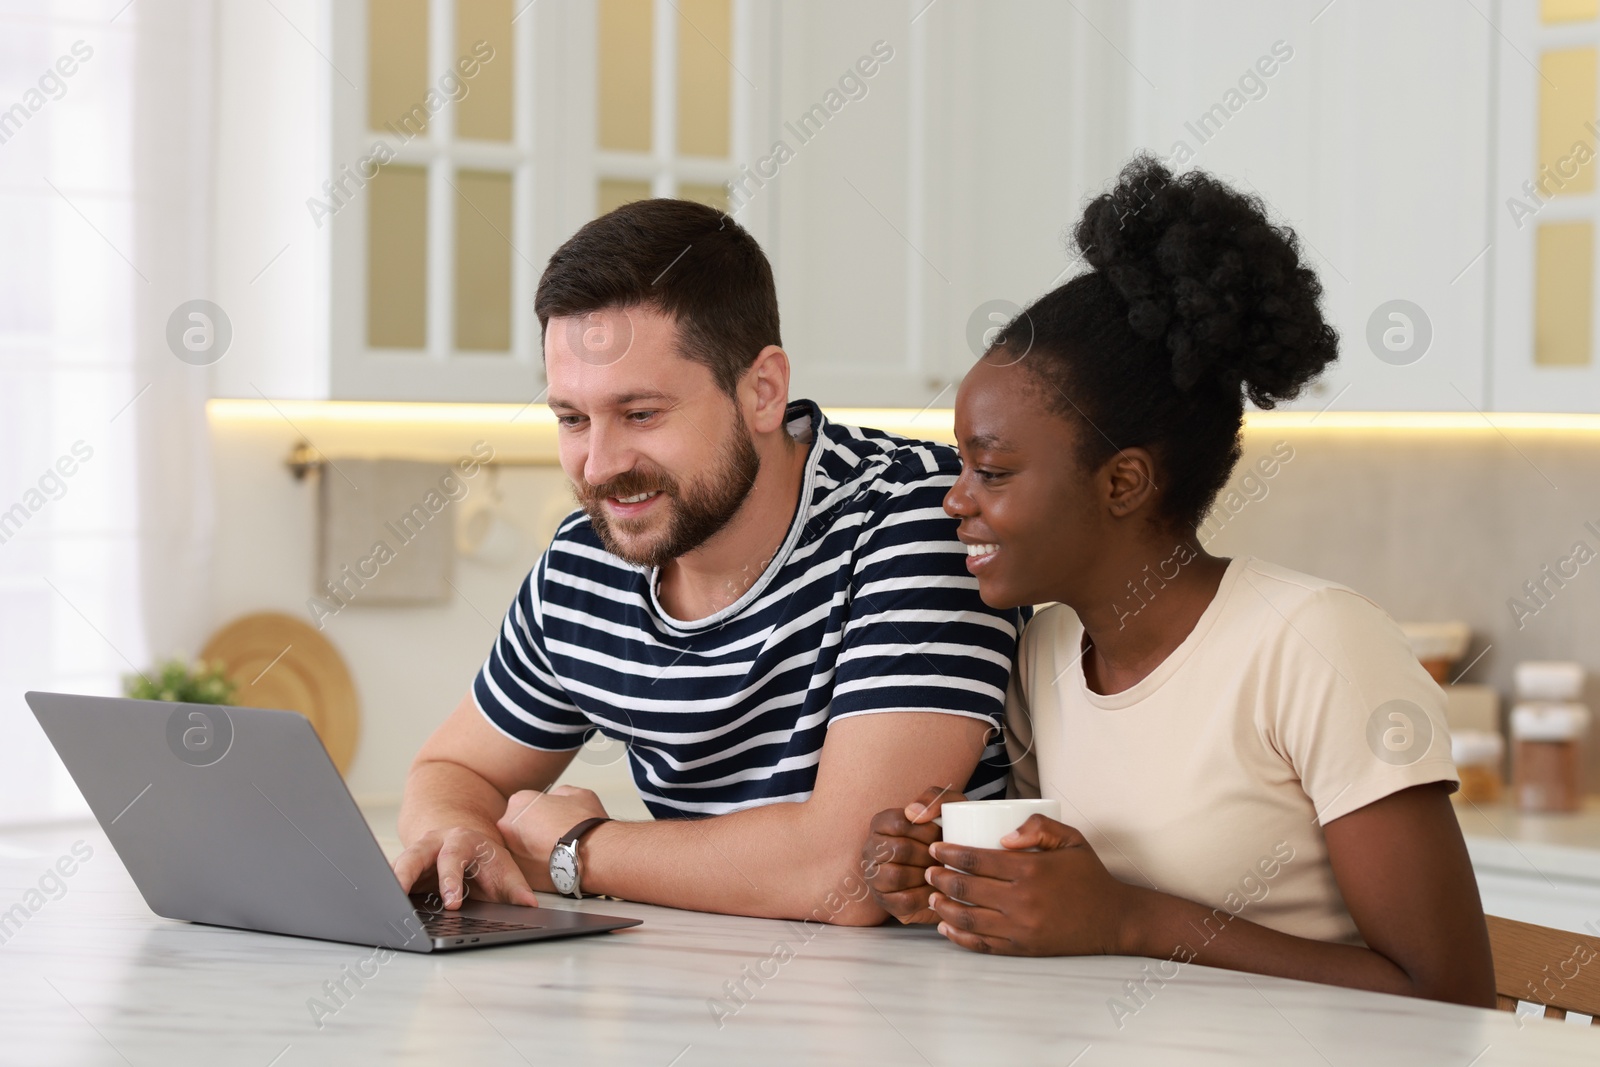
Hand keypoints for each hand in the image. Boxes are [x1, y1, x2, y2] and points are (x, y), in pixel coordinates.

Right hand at [392, 825, 538, 910]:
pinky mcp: (404, 870)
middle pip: (414, 856)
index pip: (452, 858)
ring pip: (396, 865)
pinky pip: (390, 879)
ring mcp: (415, 855)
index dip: (450, 880)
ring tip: (380, 904)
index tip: (451, 903)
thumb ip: (516, 887)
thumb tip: (530, 905)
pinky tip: (378, 908)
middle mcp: (433, 844)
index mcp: (460, 841)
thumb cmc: (485, 860)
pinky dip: (383, 892)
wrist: (465, 842)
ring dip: (387, 883)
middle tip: (399, 897)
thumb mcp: (504, 868)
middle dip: (406, 875)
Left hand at [496, 785, 609, 866]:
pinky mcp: (518, 876)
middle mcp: (507, 827)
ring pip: (519, 851)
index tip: (551, 819)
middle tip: (552, 837)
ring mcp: (511, 853)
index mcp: (519, 802)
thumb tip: (557, 799)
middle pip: (516, 828)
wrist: (592, 855)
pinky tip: (554, 866)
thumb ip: (559, 794)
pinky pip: (527, 871)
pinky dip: (537, 870)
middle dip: (531, 833)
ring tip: (555, 853)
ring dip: (532, 852)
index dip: (540, 812)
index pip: (523, 805)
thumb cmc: (585, 825)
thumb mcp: (577, 794)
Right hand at [862, 786, 966, 924]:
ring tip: (941, 873)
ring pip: (896, 875)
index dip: (926, 831)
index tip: (942, 835)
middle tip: (944, 857)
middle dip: (928, 855)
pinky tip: (935, 891)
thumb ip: (935, 798)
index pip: (900, 824)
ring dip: (925, 875)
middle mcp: (871, 848)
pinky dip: (924, 896)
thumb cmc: (946, 836)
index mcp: (882, 823)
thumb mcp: (948, 809)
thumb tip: (914, 813)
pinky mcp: (884, 900)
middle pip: (899, 850)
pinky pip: (902, 900)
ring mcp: (874, 876)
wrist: (954, 871)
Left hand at [925, 815, 1137, 955]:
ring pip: (968, 918)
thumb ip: (1038, 826)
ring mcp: (1021, 929)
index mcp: (1030, 870)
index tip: (936, 848)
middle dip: (939, 878)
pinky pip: (982, 944)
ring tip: (932, 895)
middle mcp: (1022, 901)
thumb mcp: (1071, 838)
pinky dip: (958, 936)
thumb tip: (1002, 837)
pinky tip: (946, 926)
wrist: (1113, 920)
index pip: (976, 860)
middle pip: (965, 889)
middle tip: (928, 870)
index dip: (949, 854)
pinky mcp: (1022, 949)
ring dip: (943, 907)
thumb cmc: (1088, 876)